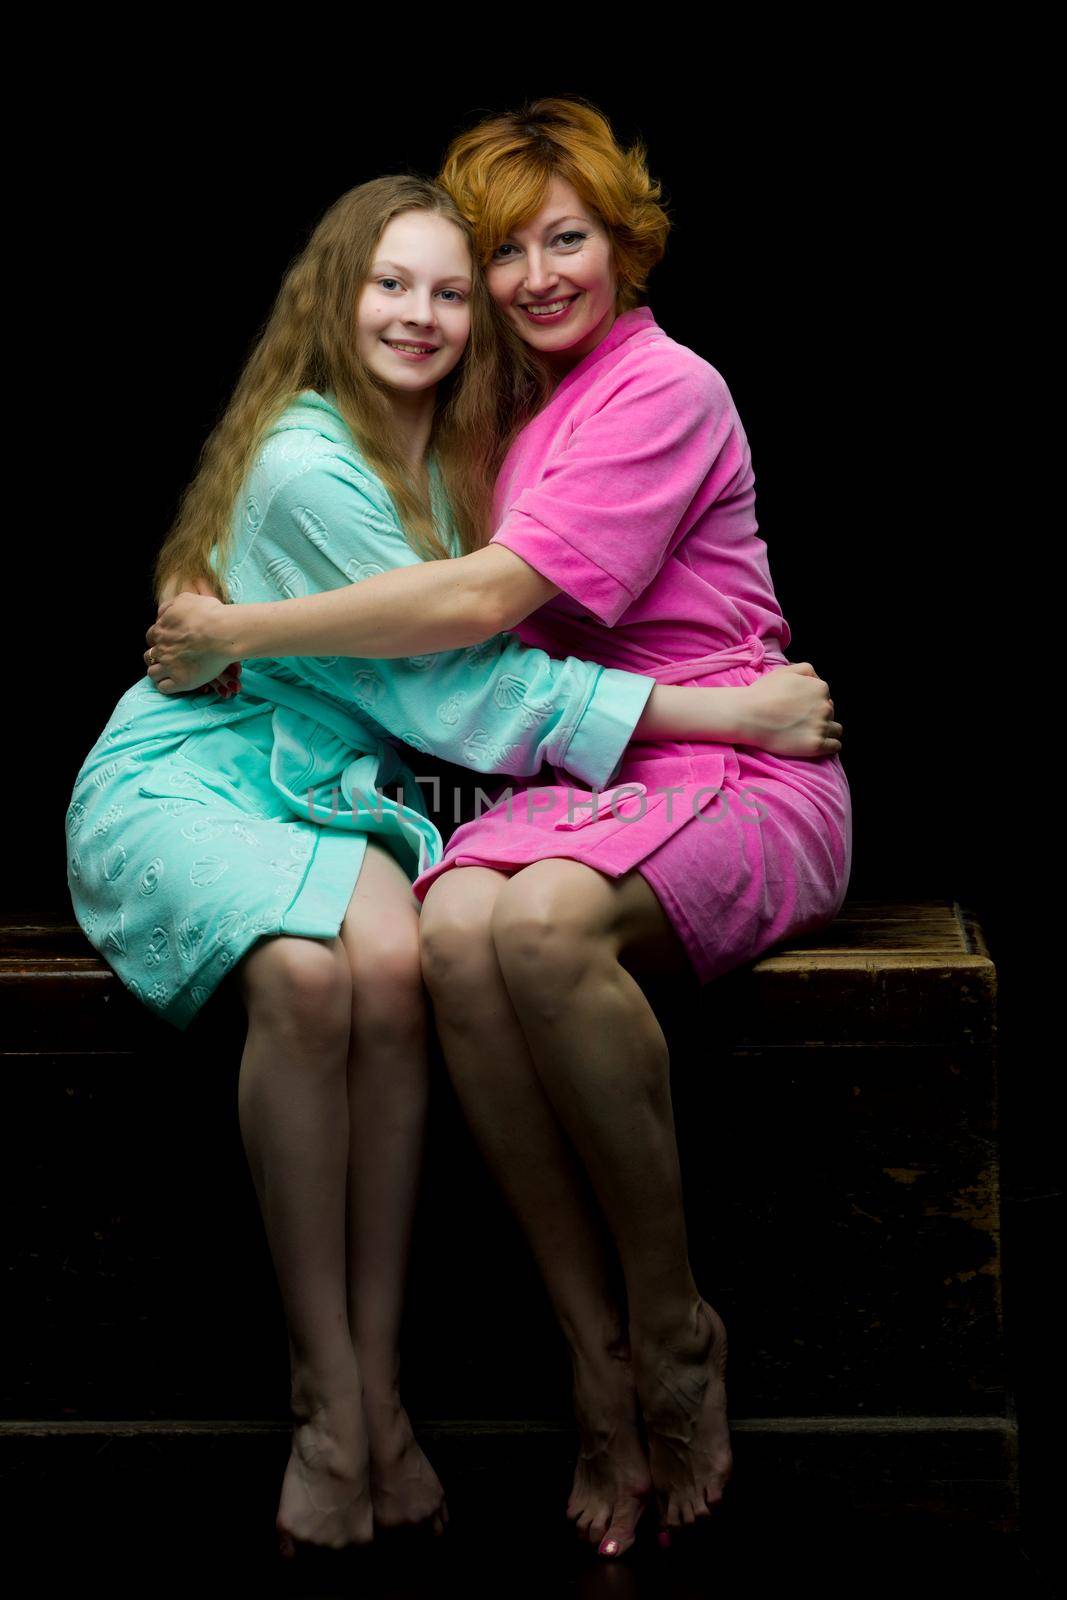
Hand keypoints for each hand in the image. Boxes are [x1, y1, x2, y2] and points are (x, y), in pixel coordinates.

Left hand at [154, 575, 242, 698]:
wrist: (225, 633)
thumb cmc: (210, 614)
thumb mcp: (186, 600)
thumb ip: (170, 606)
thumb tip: (161, 613)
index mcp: (162, 629)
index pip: (151, 637)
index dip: (160, 640)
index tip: (169, 642)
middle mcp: (162, 648)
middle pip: (149, 656)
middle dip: (158, 657)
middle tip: (170, 658)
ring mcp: (169, 665)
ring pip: (153, 673)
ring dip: (160, 672)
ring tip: (171, 673)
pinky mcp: (180, 680)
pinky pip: (164, 687)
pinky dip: (167, 686)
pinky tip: (176, 683)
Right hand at [735, 663, 842, 757]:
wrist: (748, 715)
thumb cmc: (763, 692)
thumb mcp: (785, 671)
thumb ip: (806, 670)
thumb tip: (817, 680)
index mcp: (821, 688)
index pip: (826, 697)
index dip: (813, 703)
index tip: (800, 709)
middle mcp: (825, 707)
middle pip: (830, 713)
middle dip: (819, 716)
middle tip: (800, 721)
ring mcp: (821, 727)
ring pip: (836, 730)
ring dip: (827, 730)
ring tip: (810, 733)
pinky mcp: (815, 745)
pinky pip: (834, 746)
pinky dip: (830, 745)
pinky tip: (817, 743)